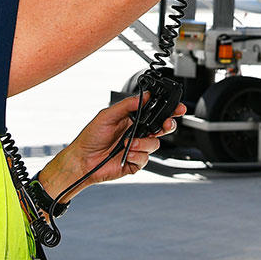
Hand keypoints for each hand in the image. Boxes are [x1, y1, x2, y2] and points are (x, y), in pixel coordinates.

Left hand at [37, 94, 186, 202]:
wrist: (82, 160)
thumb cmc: (90, 137)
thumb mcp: (108, 115)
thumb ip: (128, 105)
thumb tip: (145, 96)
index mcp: (133, 120)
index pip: (155, 114)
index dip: (169, 111)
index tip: (178, 108)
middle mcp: (138, 134)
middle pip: (162, 129)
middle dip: (167, 126)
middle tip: (164, 125)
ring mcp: (138, 149)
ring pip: (155, 144)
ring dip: (143, 143)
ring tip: (128, 143)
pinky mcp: (136, 163)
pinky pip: (146, 158)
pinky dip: (137, 155)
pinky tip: (127, 153)